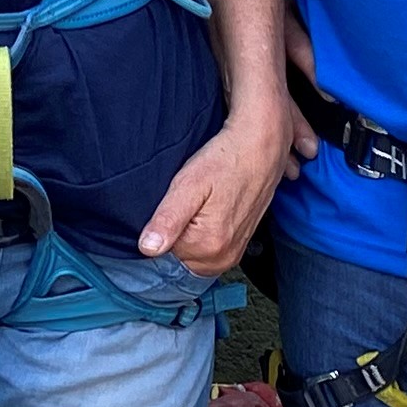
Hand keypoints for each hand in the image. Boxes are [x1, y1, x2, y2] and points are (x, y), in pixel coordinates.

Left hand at [139, 89, 298, 274]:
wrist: (260, 148)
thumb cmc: (226, 160)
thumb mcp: (189, 184)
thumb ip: (167, 219)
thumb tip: (147, 248)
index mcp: (208, 246)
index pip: (163, 249)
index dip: (163, 223)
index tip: (177, 202)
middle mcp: (223, 257)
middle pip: (179, 254)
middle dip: (177, 229)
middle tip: (191, 199)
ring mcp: (233, 254)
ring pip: (192, 252)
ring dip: (190, 230)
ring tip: (202, 201)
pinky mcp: (239, 246)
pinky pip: (208, 249)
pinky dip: (203, 232)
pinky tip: (210, 208)